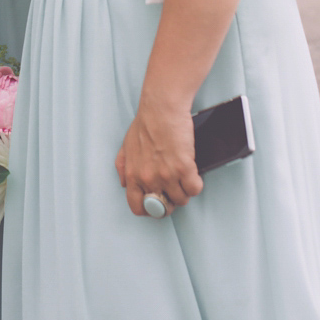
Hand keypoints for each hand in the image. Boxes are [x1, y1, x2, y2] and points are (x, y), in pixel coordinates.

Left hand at [115, 96, 202, 217]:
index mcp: (133, 175)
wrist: (161, 109)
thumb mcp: (126, 146)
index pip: (138, 207)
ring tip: (184, 178)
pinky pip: (194, 189)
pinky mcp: (184, 168)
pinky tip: (193, 174)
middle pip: (163, 207)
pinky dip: (196, 184)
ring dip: (184, 191)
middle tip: (173, 190)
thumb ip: (123, 167)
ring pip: (181, 199)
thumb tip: (124, 184)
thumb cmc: (145, 124)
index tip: (156, 206)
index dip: (149, 210)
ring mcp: (167, 175)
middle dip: (169, 202)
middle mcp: (148, 179)